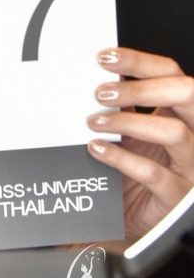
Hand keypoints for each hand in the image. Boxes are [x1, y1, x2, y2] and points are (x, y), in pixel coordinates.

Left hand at [87, 47, 193, 239]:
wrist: (141, 220)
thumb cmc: (139, 171)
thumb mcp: (132, 134)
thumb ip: (122, 107)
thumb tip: (92, 79)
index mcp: (180, 112)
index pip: (170, 73)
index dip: (138, 61)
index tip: (104, 57)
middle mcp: (192, 134)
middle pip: (184, 93)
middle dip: (140, 89)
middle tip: (100, 93)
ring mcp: (190, 164)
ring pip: (173, 132)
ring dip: (128, 122)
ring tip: (93, 122)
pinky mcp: (176, 194)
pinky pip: (153, 173)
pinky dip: (121, 158)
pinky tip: (97, 149)